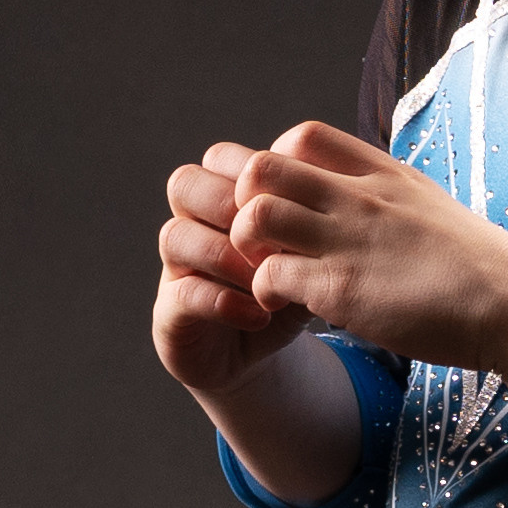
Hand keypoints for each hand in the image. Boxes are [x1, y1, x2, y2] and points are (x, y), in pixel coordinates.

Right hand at [153, 141, 313, 396]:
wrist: (266, 350)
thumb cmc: (292, 287)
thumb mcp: (310, 250)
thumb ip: (313, 220)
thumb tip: (338, 192)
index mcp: (224, 198)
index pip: (220, 157)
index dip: (252, 172)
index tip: (298, 198)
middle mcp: (193, 225)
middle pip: (184, 183)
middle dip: (229, 204)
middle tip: (274, 234)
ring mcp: (176, 268)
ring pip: (174, 235)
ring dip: (226, 255)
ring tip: (268, 277)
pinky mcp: (169, 315)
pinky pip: (181, 294)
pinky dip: (222, 302)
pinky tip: (259, 315)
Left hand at [230, 120, 507, 371]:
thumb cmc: (475, 266)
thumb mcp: (429, 204)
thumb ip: (387, 194)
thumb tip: (356, 193)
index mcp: (383, 173)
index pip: (302, 135)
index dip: (279, 164)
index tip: (290, 203)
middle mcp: (361, 197)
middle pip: (262, 166)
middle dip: (243, 201)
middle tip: (259, 238)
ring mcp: (350, 241)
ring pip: (254, 215)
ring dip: (244, 247)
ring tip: (266, 270)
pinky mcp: (343, 289)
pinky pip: (270, 276)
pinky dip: (262, 292)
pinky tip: (284, 307)